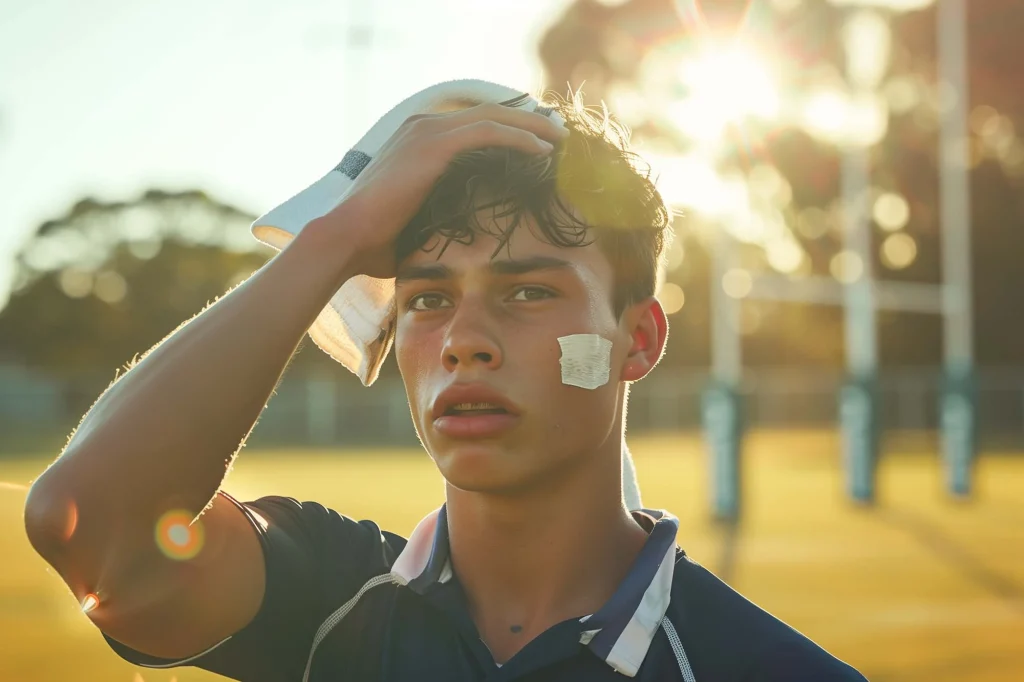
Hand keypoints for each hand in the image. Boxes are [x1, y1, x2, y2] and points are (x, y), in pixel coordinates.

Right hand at [315, 102, 568, 278]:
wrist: (349, 238)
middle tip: (557, 134)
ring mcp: (427, 131)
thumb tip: (466, 227)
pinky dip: (519, 138)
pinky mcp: (434, 144)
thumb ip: (441, 207)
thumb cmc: (378, 240)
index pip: (474, 123)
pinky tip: (542, 151)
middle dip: (527, 121)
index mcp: (418, 138)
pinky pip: (489, 132)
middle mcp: (423, 126)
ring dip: (531, 126)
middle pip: (489, 113)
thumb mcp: (418, 215)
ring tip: (559, 139)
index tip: (538, 143)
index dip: (509, 129)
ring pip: (494, 117)